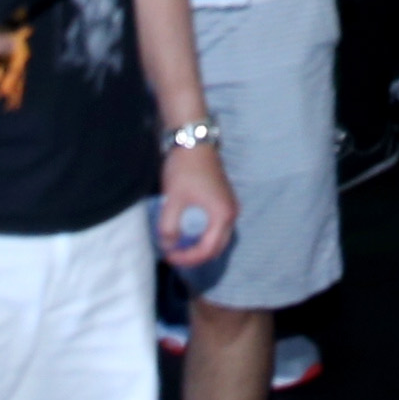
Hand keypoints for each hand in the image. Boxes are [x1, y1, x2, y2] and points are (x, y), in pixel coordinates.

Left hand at [157, 136, 239, 272]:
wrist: (193, 142)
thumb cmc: (185, 170)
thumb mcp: (173, 200)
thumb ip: (169, 227)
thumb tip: (168, 245)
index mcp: (223, 215)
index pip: (207, 249)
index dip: (187, 258)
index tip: (169, 256)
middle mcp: (231, 214)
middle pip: (216, 247)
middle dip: (194, 255)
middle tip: (174, 255)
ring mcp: (229, 207)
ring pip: (217, 237)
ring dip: (198, 245)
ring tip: (178, 246)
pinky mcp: (223, 201)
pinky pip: (215, 227)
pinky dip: (202, 234)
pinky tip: (186, 232)